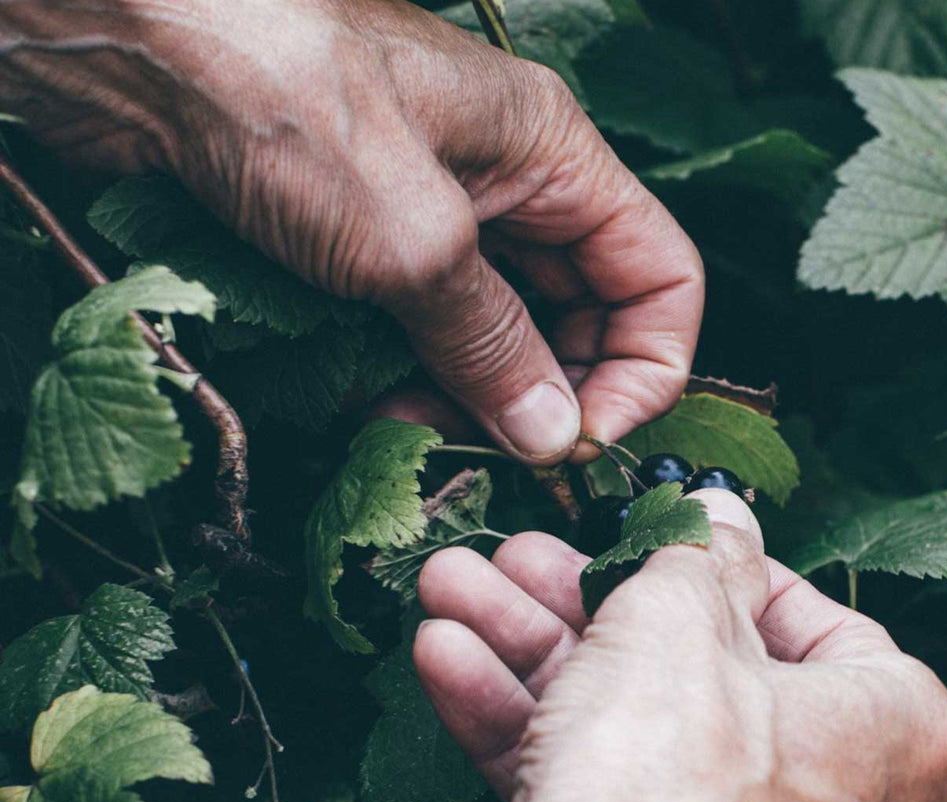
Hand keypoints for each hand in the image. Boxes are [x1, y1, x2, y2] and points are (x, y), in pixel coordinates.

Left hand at [0, 0, 702, 462]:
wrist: (121, 42)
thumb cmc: (271, 93)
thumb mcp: (406, 235)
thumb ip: (490, 342)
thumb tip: (551, 433)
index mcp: (553, 156)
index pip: (659, 276)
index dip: (643, 368)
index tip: (581, 440)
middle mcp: (509, 189)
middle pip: (582, 318)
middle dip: (545, 396)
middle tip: (491, 449)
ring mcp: (439, 220)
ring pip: (499, 337)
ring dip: (468, 400)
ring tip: (410, 427)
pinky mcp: (373, 248)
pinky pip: (425, 335)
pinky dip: (409, 382)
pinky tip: (367, 402)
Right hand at [110, 492, 946, 801]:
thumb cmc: (669, 768)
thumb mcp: (681, 611)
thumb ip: (705, 552)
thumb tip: (723, 516)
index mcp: (898, 738)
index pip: (820, 627)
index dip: (726, 570)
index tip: (662, 544)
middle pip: (698, 680)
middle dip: (585, 608)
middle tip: (522, 559)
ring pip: (632, 737)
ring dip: (533, 657)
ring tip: (454, 591)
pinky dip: (528, 732)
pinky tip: (447, 663)